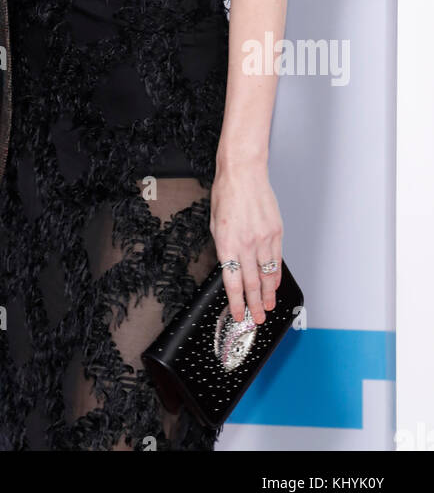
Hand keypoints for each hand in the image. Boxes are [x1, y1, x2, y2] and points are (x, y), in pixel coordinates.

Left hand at [209, 158, 281, 323]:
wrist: (244, 173)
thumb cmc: (226, 194)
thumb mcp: (214, 224)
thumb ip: (223, 247)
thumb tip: (228, 266)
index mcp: (227, 244)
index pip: (232, 282)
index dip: (236, 303)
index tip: (239, 315)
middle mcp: (246, 244)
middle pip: (252, 284)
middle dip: (254, 305)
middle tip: (257, 319)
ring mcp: (264, 239)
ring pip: (268, 275)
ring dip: (268, 294)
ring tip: (268, 307)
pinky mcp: (276, 232)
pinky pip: (277, 260)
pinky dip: (276, 275)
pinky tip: (275, 284)